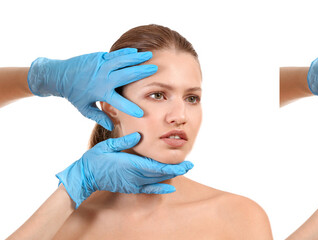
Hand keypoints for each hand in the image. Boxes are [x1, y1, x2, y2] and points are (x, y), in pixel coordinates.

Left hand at [27, 48, 156, 129]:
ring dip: (136, 58)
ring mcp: (100, 66)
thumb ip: (99, 117)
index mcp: (100, 93)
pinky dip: (126, 53)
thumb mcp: (84, 109)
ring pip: (122, 61)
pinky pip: (115, 55)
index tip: (141, 113)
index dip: (129, 108)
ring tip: (149, 55)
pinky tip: (135, 51)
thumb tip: (112, 126)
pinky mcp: (98, 58)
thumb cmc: (73, 94)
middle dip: (141, 72)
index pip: (118, 102)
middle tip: (154, 69)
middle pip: (125, 75)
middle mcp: (102, 78)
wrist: (59, 75)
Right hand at [56, 132, 192, 207]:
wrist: (85, 177)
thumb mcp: (108, 145)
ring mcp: (133, 183)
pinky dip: (161, 188)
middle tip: (190, 164)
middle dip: (176, 169)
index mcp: (130, 164)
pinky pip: (149, 189)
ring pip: (156, 181)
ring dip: (171, 175)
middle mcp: (134, 175)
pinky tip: (171, 188)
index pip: (156, 166)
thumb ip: (124, 140)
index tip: (184, 162)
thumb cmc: (95, 159)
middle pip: (160, 174)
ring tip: (184, 169)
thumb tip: (139, 136)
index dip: (172, 165)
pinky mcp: (131, 188)